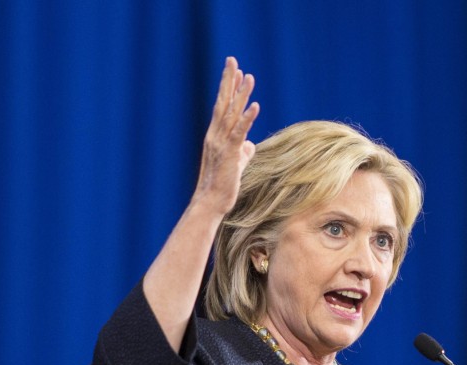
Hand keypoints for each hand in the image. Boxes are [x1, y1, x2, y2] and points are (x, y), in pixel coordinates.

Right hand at [192, 56, 259, 214]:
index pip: (223, 106)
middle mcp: (215, 135)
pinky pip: (239, 132)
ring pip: (231, 113)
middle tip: (233, 60)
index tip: (235, 70)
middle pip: (223, 102)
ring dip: (241, 94)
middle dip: (229, 80)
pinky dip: (247, 118)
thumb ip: (242, 153)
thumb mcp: (236, 165)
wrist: (211, 203)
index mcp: (216, 136)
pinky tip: (255, 105)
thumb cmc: (222, 186)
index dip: (229, 88)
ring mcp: (221, 144)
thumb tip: (250, 145)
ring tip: (249, 76)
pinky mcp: (229, 154)